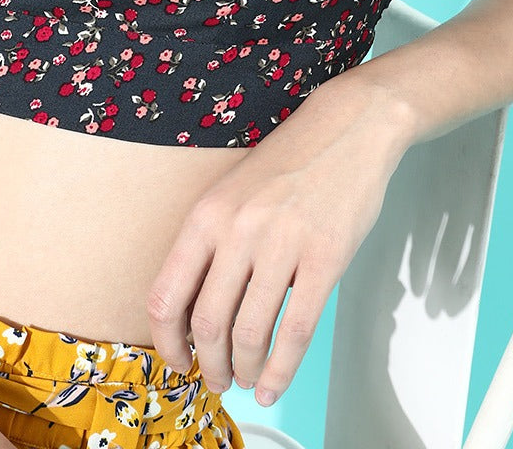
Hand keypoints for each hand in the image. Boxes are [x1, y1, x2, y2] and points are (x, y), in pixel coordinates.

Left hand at [145, 77, 412, 406]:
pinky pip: (295, 331)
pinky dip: (281, 369)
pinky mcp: (324, 258)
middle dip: (208, 365)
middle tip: (215, 380)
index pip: (167, 296)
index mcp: (206, 215)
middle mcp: (236, 230)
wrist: (346, 128)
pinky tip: (273, 383)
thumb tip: (194, 312)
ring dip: (242, 369)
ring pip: (249, 333)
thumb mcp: (231, 194)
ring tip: (244, 379)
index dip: (166, 342)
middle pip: (207, 324)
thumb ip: (211, 245)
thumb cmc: (288, 164)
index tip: (176, 361)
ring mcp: (281, 244)